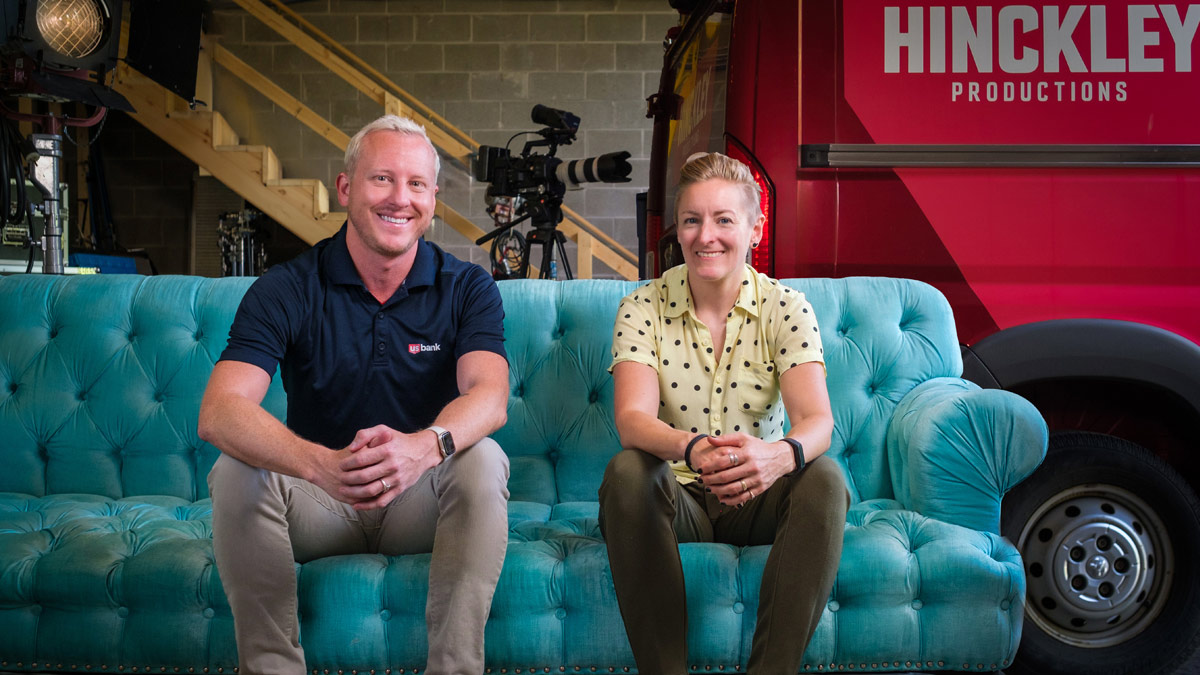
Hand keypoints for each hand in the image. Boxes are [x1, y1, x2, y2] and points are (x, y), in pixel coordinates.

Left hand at [310, 425, 439, 509]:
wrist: (423, 452)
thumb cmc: (400, 440)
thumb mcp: (384, 430)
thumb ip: (365, 435)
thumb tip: (351, 448)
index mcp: (387, 450)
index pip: (361, 459)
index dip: (347, 463)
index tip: (341, 465)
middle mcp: (392, 465)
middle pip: (364, 476)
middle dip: (348, 479)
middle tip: (340, 478)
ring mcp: (397, 479)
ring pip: (371, 490)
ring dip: (354, 493)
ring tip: (344, 490)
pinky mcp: (400, 489)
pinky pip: (382, 501)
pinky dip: (367, 505)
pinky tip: (356, 504)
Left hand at [694, 433, 794, 506]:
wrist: (780, 458)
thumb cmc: (759, 447)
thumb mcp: (744, 439)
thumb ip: (725, 439)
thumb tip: (708, 439)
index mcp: (746, 453)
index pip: (724, 461)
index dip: (710, 466)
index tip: (700, 469)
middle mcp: (752, 467)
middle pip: (726, 476)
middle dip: (710, 479)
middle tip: (701, 480)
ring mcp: (756, 479)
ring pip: (733, 488)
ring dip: (718, 490)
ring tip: (708, 489)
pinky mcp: (760, 489)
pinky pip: (743, 497)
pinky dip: (731, 500)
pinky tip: (721, 498)